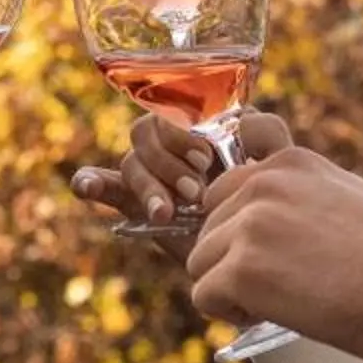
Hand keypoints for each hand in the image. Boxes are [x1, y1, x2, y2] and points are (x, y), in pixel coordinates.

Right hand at [71, 110, 291, 234]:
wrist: (258, 255)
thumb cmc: (270, 205)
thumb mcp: (278, 169)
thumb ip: (268, 137)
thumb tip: (242, 120)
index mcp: (204, 124)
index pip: (175, 107)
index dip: (184, 131)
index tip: (205, 159)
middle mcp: (174, 142)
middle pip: (149, 132)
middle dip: (169, 163)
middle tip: (196, 192)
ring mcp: (155, 172)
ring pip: (132, 161)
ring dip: (147, 185)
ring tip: (166, 214)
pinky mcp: (138, 203)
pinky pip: (108, 185)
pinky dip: (93, 182)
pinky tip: (84, 185)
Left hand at [186, 148, 362, 361]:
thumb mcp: (349, 194)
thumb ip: (304, 190)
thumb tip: (277, 204)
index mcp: (289, 162)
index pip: (225, 192)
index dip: (241, 231)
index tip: (271, 254)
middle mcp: (262, 183)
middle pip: (209, 229)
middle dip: (233, 261)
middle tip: (281, 283)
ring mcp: (249, 225)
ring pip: (201, 263)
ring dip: (230, 288)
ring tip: (280, 300)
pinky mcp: (241, 269)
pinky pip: (204, 297)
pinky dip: (229, 314)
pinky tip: (270, 315)